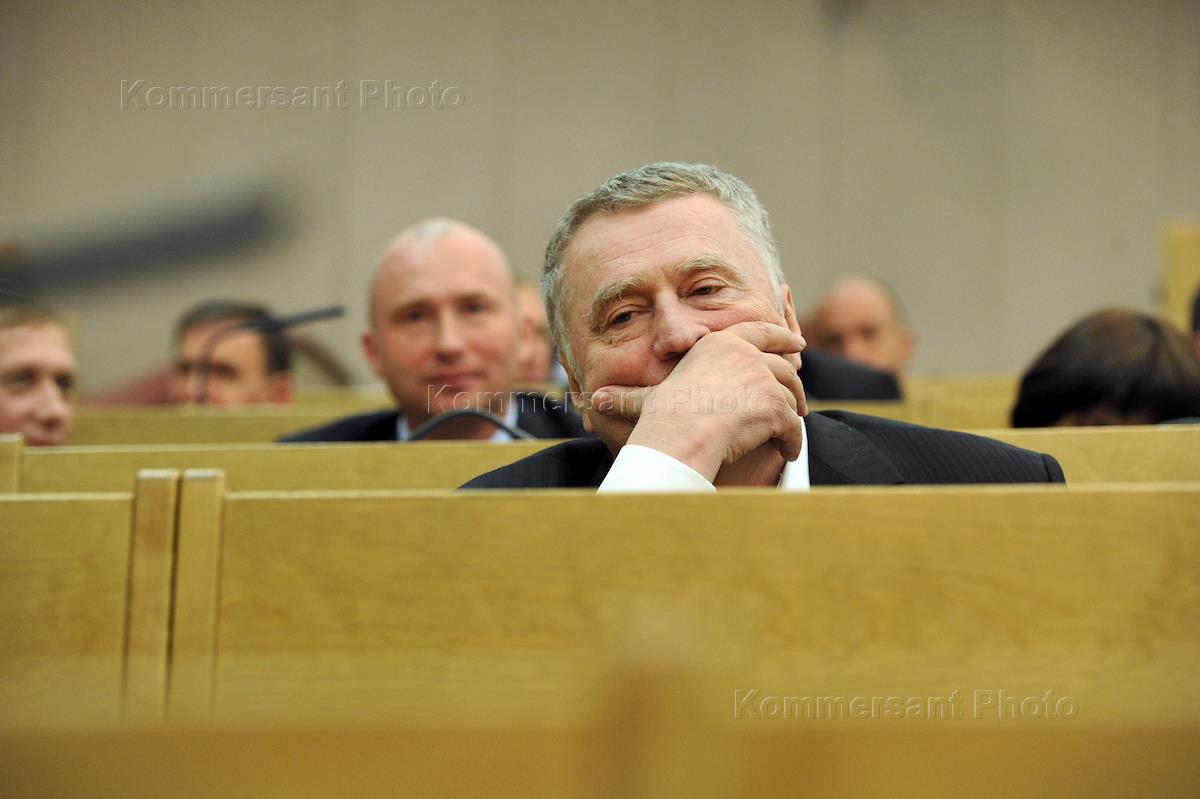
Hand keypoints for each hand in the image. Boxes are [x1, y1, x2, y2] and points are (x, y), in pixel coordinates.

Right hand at [591, 322, 806, 481]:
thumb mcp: (648, 402)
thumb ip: (631, 398)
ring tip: (789, 432)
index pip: (759, 330)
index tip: (795, 342)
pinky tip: (788, 451)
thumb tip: (594, 401)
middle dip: (794, 382)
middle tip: (800, 399)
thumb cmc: (660, 421)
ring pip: (790, 396)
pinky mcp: (774, 404)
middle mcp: (744, 353)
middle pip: (782, 365)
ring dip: (793, 417)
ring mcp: (762, 377)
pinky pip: (792, 424)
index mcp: (719, 344)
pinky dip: (793, 440)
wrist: (678, 437)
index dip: (781, 336)